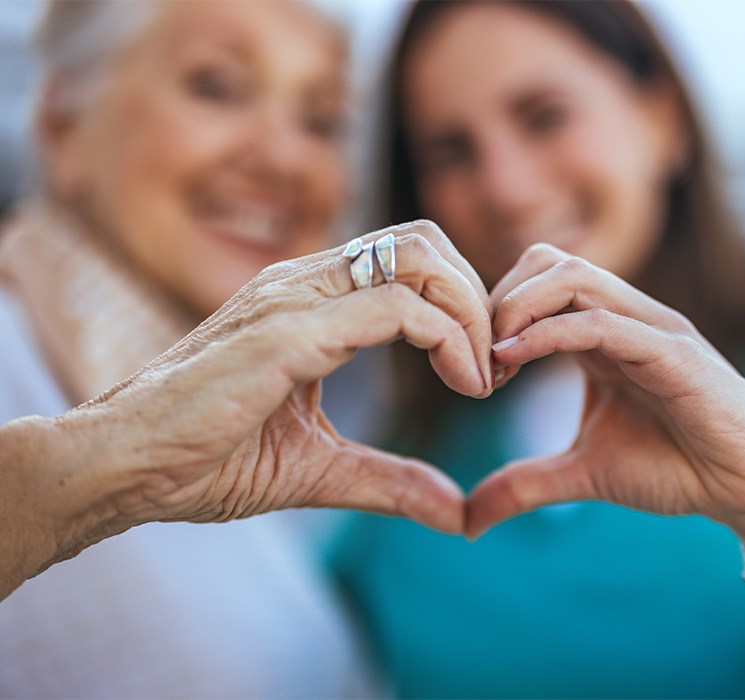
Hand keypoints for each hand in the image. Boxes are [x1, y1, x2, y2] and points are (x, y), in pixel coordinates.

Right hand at [45, 221, 492, 568]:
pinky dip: (446, 337)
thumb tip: (457, 511)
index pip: (411, 260)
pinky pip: (393, 308)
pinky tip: (462, 382)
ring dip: (471, 311)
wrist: (123, 468)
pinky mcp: (287, 331)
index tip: (482, 371)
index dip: (463, 304)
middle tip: (493, 366)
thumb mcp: (320, 469)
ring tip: (481, 377)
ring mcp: (294, 298)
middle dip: (478, 296)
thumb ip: (391, 481)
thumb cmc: (205, 458)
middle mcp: (304, 282)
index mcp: (310, 301)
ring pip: (418, 258)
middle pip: (425, 240)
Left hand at [468, 244, 744, 564]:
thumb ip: (525, 485)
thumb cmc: (677, 467)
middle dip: (498, 298)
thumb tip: (469, 522)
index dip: (492, 312)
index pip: (536, 281)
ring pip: (572, 275)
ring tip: (493, 357)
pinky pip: (603, 322)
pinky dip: (550, 333)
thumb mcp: (583, 474)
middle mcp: (625, 318)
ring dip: (517, 307)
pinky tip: (513, 359)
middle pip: (548, 260)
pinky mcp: (673, 353)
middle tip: (476, 355)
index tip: (470, 365)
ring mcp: (650, 328)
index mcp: (601, 333)